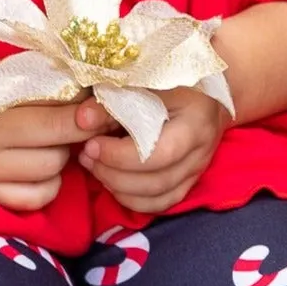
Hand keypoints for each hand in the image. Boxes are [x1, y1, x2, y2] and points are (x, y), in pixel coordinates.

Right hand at [0, 55, 89, 211]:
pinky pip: (32, 199)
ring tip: (57, 136)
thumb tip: (84, 83)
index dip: (86, 107)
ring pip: (50, 172)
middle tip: (87, 115)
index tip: (101, 99)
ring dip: (64, 154)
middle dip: (80, 129)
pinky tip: (43, 163)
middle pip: (57, 145)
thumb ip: (30, 77)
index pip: (53, 112)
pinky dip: (48, 183)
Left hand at [76, 87, 228, 213]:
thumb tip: (82, 120)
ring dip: (118, 187)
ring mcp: (197, 169)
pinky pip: (160, 203)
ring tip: (94, 166)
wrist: (204, 93)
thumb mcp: (143, 83)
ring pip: (157, 197)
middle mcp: (200, 151)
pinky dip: (132, 199)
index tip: (92, 143)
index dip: (120, 155)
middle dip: (113, 174)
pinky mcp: (188, 182)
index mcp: (195, 120)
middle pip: (157, 180)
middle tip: (87, 155)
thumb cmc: (171, 82)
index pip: (159, 152)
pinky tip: (111, 181)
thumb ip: (111, 102)